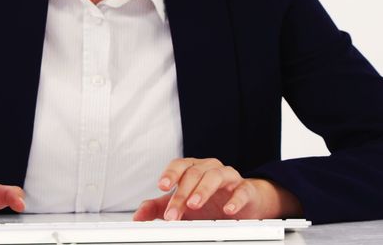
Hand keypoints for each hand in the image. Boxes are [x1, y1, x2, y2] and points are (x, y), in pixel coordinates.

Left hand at [132, 157, 301, 221]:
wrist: (242, 204)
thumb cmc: (210, 201)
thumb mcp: (182, 204)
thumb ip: (159, 207)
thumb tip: (138, 216)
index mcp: (193, 168)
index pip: (179, 165)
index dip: (170, 174)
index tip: (162, 186)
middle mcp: (209, 168)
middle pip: (194, 174)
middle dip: (181, 194)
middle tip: (173, 213)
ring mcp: (228, 177)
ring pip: (215, 176)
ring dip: (203, 190)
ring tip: (194, 204)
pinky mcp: (245, 189)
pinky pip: (241, 190)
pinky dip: (234, 199)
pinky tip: (228, 209)